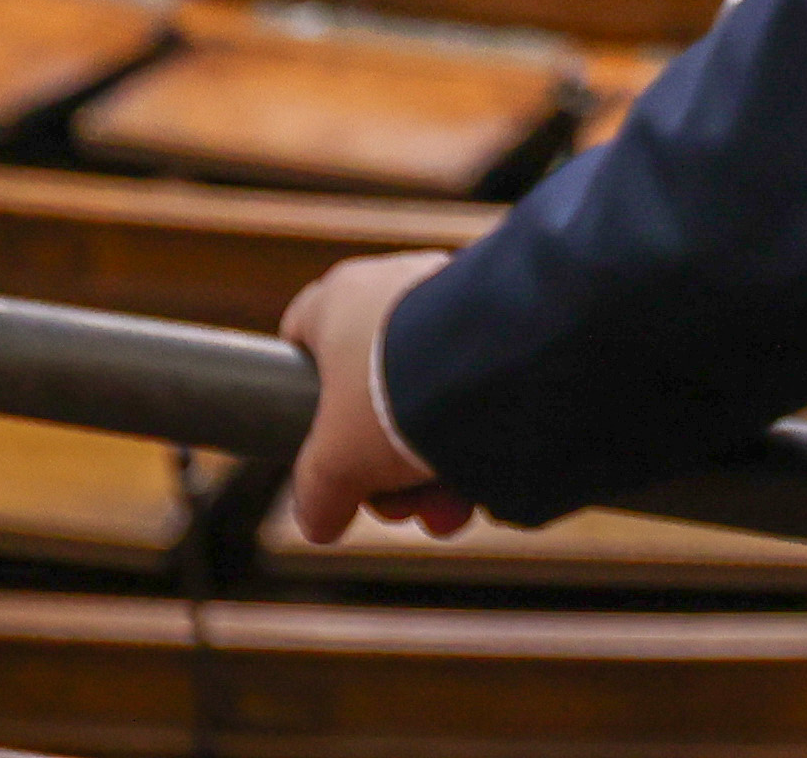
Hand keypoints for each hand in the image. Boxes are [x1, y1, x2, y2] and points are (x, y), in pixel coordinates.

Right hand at [277, 250, 473, 542]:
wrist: (495, 367)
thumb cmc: (392, 400)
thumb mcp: (335, 464)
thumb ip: (316, 493)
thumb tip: (318, 521)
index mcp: (338, 299)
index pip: (303, 336)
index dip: (300, 393)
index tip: (318, 443)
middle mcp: (395, 285)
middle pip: (371, 393)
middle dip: (384, 466)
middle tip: (400, 508)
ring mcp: (453, 298)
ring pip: (429, 399)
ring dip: (432, 467)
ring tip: (448, 510)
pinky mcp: (506, 318)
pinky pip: (479, 386)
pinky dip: (478, 436)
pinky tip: (481, 482)